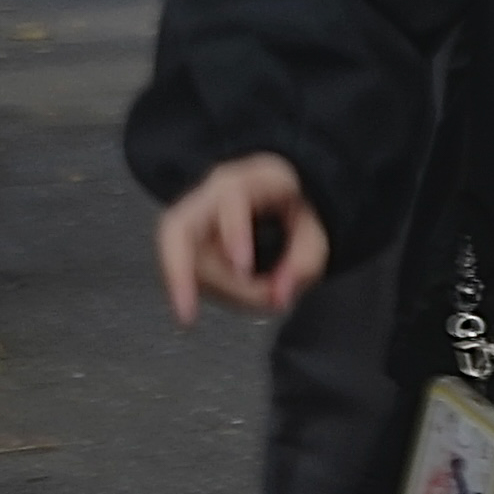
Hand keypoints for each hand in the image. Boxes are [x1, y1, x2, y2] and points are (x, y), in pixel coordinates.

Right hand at [153, 153, 328, 325]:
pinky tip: (227, 302)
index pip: (232, 199)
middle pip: (178, 228)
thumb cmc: (296, 211)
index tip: (244, 268)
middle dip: (178, 273)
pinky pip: (184, 271)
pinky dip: (206, 292)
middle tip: (188, 312)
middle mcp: (212, 195)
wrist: (282, 201)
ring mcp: (192, 218)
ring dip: (214, 289)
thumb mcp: (316, 234)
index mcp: (251, 180)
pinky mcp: (185, 243)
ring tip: (257, 299)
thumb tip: (279, 296)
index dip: (235, 233)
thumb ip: (304, 263)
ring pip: (180, 258)